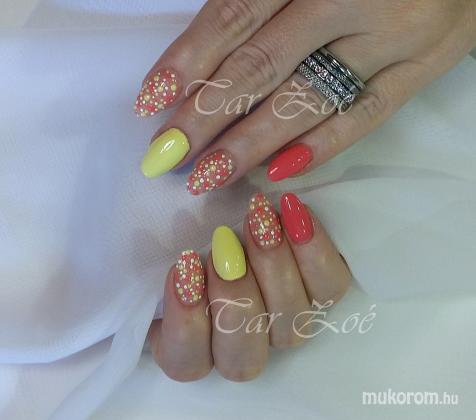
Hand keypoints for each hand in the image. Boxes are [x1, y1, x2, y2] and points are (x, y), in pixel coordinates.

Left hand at [137, 0, 475, 190]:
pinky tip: (277, 173)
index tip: (150, 105)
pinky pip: (367, 116)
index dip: (188, 62)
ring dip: (250, 143)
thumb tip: (208, 66)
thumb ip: (263, 3)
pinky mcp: (424, 67)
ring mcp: (392, 36)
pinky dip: (321, 146)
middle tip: (168, 156)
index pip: (234, 16)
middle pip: (261, 65)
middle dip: (206, 115)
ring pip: (306, 97)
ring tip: (208, 175)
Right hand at [148, 192, 350, 380]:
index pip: (187, 362)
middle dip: (232, 297)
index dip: (185, 321)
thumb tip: (107, 238)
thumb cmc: (194, 229)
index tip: (183, 262)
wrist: (247, 210)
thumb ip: (144, 252)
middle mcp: (246, 343)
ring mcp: (288, 322)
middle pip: (243, 353)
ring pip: (291, 324)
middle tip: (222, 241)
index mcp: (196, 344)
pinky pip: (329, 287)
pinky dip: (312, 250)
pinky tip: (292, 210)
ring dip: (272, 268)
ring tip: (258, 215)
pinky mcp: (322, 293)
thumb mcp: (162, 239)